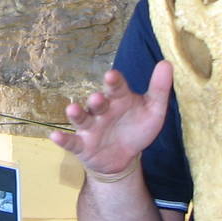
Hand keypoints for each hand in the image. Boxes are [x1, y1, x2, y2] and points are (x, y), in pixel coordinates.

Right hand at [50, 62, 172, 181]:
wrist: (123, 157)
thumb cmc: (136, 128)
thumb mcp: (153, 111)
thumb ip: (159, 88)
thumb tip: (167, 63)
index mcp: (118, 99)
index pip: (116, 87)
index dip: (113, 82)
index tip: (112, 75)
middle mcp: (101, 111)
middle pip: (97, 103)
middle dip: (96, 100)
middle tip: (98, 98)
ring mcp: (90, 127)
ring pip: (81, 119)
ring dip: (76, 114)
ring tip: (72, 110)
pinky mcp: (82, 145)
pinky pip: (71, 142)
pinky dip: (62, 139)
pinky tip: (55, 135)